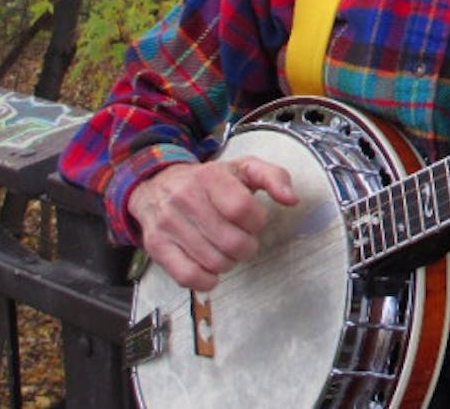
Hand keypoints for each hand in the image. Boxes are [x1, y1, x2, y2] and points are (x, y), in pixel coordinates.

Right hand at [128, 157, 298, 291]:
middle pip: (231, 241)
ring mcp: (168, 224)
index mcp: (210, 176)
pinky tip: (212, 269)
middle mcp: (185, 198)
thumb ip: (275, 177)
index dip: (256, 222)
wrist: (156, 184)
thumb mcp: (244, 168)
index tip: (255, 221)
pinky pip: (188, 277)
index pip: (242, 208)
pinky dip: (207, 280)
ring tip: (226, 250)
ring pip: (213, 262)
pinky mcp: (157, 246)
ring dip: (229, 262)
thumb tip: (293, 200)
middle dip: (247, 246)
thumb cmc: (209, 180)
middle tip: (243, 240)